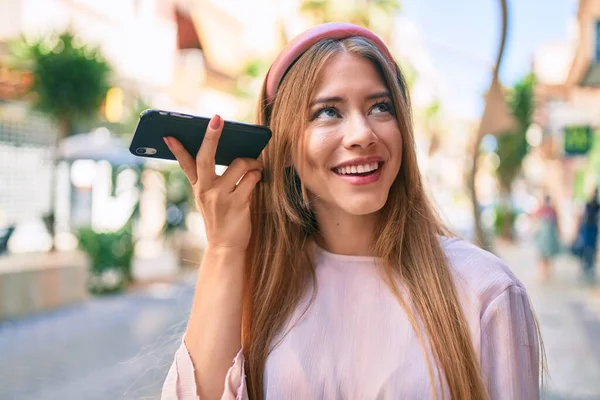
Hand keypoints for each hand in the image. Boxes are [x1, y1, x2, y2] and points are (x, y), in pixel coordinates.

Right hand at [164, 115, 261, 251]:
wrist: (226, 247)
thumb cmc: (222, 218)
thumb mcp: (209, 199)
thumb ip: (213, 179)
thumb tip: (233, 153)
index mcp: (198, 187)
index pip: (185, 164)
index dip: (177, 149)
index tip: (168, 135)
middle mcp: (206, 190)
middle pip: (206, 157)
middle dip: (211, 136)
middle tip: (217, 119)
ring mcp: (221, 196)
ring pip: (239, 164)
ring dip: (252, 162)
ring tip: (256, 166)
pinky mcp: (238, 203)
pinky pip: (252, 178)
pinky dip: (258, 175)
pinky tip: (259, 178)